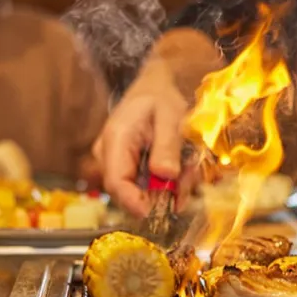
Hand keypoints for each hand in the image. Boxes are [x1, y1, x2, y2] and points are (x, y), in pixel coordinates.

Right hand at [93, 87, 189, 217]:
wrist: (151, 87)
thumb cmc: (159, 97)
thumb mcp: (170, 115)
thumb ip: (167, 145)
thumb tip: (165, 175)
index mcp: (116, 140)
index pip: (116, 183)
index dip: (136, 203)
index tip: (162, 209)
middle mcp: (109, 155)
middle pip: (129, 193)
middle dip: (161, 195)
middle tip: (187, 181)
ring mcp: (117, 163)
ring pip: (140, 191)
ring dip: (168, 188)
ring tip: (188, 169)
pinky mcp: (128, 168)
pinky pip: (146, 185)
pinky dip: (167, 183)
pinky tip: (181, 169)